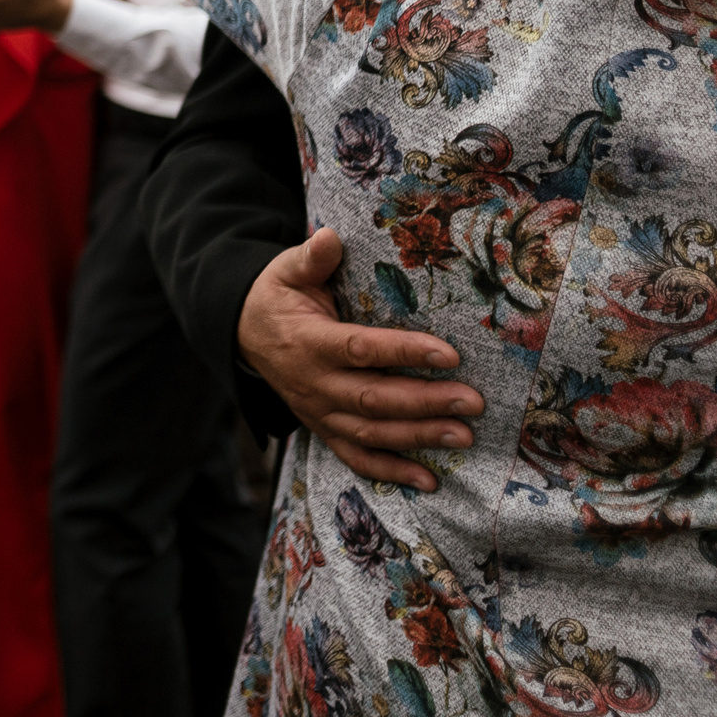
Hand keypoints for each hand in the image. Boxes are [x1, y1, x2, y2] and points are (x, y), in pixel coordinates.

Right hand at [238, 230, 483, 491]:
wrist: (244, 332)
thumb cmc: (278, 296)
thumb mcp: (286, 271)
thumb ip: (311, 258)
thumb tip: (331, 237)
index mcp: (307, 342)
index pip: (360, 349)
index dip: (403, 352)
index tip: (449, 353)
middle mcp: (314, 383)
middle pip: (373, 398)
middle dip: (425, 402)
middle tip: (473, 401)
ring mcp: (318, 411)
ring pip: (371, 432)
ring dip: (418, 437)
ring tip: (464, 435)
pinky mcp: (323, 429)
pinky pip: (357, 457)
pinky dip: (391, 472)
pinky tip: (429, 479)